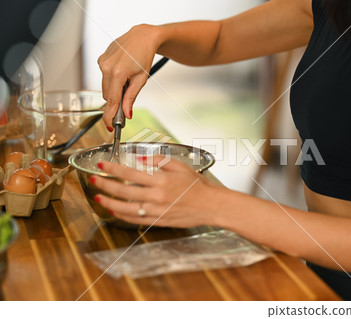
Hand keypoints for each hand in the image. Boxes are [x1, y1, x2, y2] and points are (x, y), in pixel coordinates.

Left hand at [90, 156, 218, 227]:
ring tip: (98, 198)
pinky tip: (115, 211)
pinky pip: (135, 219)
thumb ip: (160, 161)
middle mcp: (156, 196)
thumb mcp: (181, 166)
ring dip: (109, 203)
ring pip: (126, 208)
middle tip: (93, 180)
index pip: (130, 173)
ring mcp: (156, 210)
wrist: (211, 205)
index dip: (113, 169)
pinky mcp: (158, 221)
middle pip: (123, 191)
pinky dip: (122, 215)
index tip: (102, 165)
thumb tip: (141, 160)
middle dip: (105, 185)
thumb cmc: (198, 186)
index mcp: (161, 180)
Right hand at [97, 24, 160, 127]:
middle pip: (107, 95)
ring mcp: (102, 62)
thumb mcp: (141, 79)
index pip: (111, 101)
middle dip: (116, 102)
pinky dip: (112, 79)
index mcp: (117, 73)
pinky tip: (122, 71)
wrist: (142, 37)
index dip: (110, 116)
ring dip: (114, 89)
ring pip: (105, 87)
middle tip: (127, 102)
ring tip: (128, 80)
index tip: (110, 126)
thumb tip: (127, 114)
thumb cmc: (144, 56)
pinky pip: (104, 77)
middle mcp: (106, 67)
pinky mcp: (101, 59)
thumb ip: (132, 97)